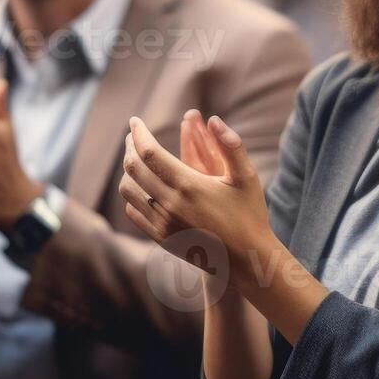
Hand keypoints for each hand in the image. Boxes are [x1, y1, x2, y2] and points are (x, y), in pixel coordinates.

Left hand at [119, 112, 271, 259]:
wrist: (245, 260)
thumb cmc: (249, 214)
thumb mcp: (246, 176)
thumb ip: (231, 145)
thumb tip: (212, 119)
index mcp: (189, 185)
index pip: (149, 152)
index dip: (138, 133)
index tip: (134, 120)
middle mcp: (170, 205)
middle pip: (134, 168)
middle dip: (130, 146)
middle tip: (133, 135)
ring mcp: (162, 224)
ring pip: (128, 190)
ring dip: (128, 170)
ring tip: (135, 159)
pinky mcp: (160, 238)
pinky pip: (133, 211)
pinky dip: (132, 194)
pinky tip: (142, 187)